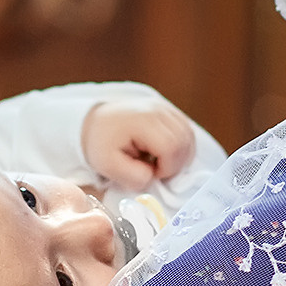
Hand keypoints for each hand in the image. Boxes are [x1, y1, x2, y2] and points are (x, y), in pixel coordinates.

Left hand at [82, 96, 196, 190]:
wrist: (97, 122)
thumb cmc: (102, 143)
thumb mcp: (107, 165)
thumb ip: (131, 177)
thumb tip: (152, 177)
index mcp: (141, 121)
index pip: (170, 147)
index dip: (167, 168)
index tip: (153, 174)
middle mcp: (157, 109)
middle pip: (183, 142)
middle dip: (174, 164)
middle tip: (156, 170)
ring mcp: (165, 107)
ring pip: (189, 136)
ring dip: (179, 156)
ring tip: (159, 162)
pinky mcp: (170, 110)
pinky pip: (187, 131)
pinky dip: (181, 147)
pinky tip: (165, 154)